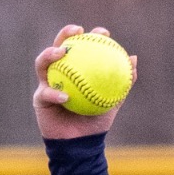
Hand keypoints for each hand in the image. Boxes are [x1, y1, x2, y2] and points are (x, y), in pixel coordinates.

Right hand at [33, 25, 136, 140]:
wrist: (81, 144)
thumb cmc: (96, 122)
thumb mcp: (113, 102)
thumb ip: (122, 82)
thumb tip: (134, 59)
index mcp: (76, 70)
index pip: (82, 48)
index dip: (90, 35)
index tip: (103, 32)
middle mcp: (59, 72)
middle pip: (58, 46)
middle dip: (65, 33)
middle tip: (77, 30)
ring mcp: (47, 83)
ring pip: (43, 63)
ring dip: (50, 54)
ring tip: (62, 53)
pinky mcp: (39, 98)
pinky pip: (46, 93)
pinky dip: (55, 93)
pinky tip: (65, 96)